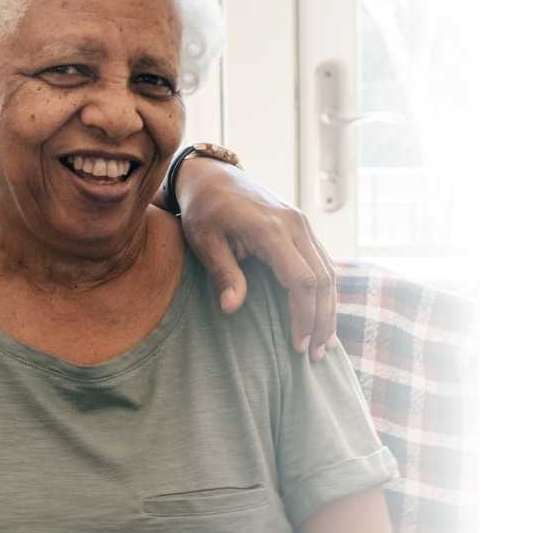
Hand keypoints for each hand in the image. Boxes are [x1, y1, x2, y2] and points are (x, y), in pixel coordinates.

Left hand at [172, 156, 338, 358]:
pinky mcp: (302, 228)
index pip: (302, 281)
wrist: (212, 176)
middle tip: (314, 356)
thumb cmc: (203, 210)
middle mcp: (295, 225)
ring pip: (329, 273)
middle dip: (322, 321)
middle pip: (323, 280)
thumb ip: (223, 273)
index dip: (304, 317)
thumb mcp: (204, 241)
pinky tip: (322, 316)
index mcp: (271, 229)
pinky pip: (322, 263)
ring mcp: (302, 224)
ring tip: (323, 345)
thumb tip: (232, 308)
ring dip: (328, 310)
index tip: (298, 346)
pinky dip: (325, 293)